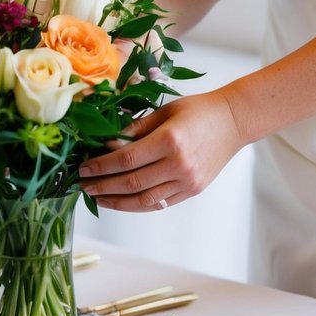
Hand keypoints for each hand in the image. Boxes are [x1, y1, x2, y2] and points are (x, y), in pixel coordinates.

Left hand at [78, 90, 243, 211]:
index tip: (83, 168)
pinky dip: (138, 205)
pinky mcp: (192, 190)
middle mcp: (178, 164)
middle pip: (131, 182)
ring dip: (117, 202)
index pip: (126, 159)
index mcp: (169, 140)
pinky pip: (160, 204)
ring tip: (98, 198)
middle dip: (103, 186)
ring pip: (144, 200)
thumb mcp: (164, 111)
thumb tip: (108, 145)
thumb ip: (136, 128)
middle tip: (83, 185)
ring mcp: (187, 181)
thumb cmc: (198, 110)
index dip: (101, 166)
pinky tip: (122, 201)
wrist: (233, 121)